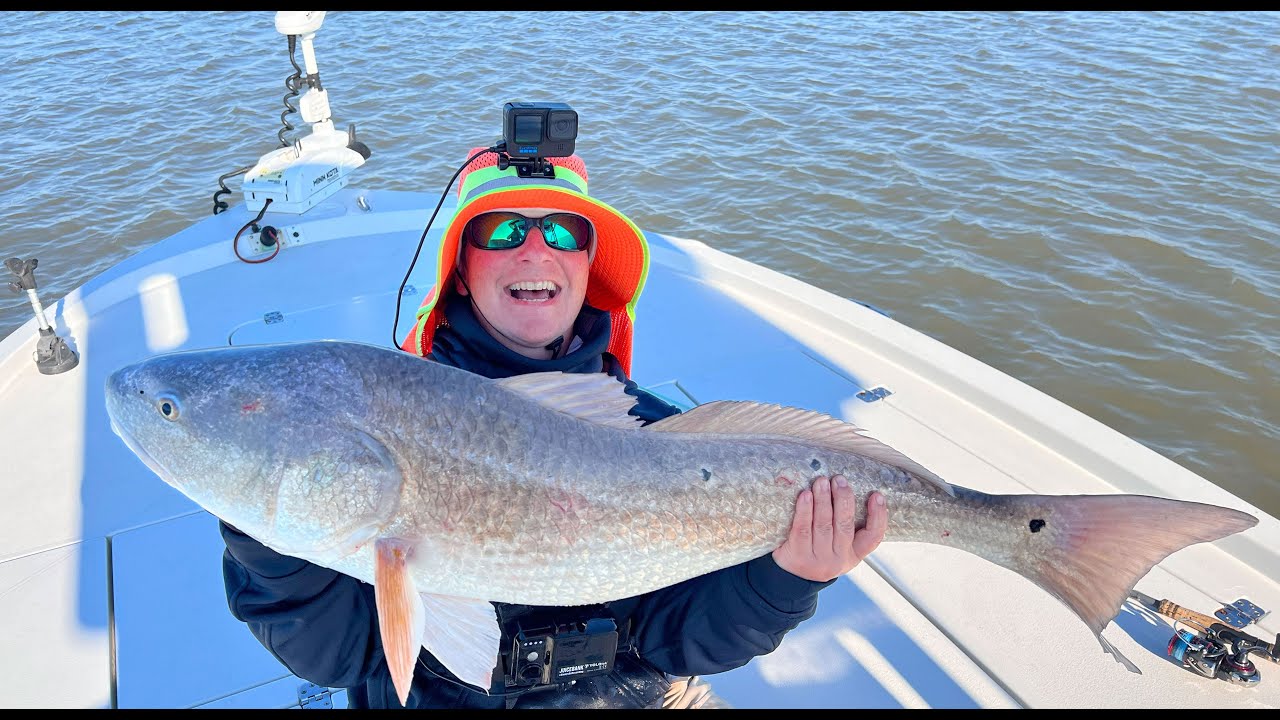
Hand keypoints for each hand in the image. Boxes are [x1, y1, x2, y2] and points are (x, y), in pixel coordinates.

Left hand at [772, 475, 886, 581]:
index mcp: (853, 554)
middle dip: (843, 499)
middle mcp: (838, 558)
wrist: (790, 580)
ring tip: (822, 482)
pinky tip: (805, 495)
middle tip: (839, 480)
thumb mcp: (837, 548)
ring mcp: (818, 558)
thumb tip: (846, 490)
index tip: (877, 495)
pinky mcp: (798, 555)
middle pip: (845, 525)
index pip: (873, 537)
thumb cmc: (816, 553)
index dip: (878, 516)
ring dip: (823, 500)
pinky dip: (804, 510)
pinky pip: (802, 529)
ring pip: (823, 524)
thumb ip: (845, 526)